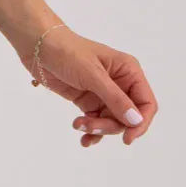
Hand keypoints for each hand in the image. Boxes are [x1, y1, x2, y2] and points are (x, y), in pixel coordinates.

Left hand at [18, 23, 157, 146]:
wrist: (39, 47)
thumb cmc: (68, 53)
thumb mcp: (93, 75)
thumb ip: (114, 99)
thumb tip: (135, 121)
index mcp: (129, 72)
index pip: (146, 102)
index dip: (141, 123)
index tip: (127, 139)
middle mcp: (120, 84)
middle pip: (128, 116)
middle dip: (110, 126)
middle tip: (90, 126)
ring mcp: (104, 93)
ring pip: (111, 121)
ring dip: (97, 128)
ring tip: (78, 125)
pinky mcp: (88, 100)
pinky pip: (96, 121)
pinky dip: (90, 131)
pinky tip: (83, 138)